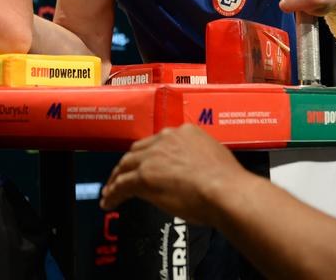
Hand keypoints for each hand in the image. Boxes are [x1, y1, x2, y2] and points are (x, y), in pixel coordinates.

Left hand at [100, 124, 245, 224]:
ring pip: (125, 166)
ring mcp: (152, 157)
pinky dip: (113, 194)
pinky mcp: (143, 177)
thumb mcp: (214, 157)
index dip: (149, 154)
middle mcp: (165, 140)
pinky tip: (109, 202)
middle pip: (137, 151)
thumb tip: (194, 170)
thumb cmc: (227, 181)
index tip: (147, 163)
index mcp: (184, 133)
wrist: (224, 190)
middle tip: (122, 176)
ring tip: (110, 191)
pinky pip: (121, 185)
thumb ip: (198, 158)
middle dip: (128, 164)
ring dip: (116, 179)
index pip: (158, 142)